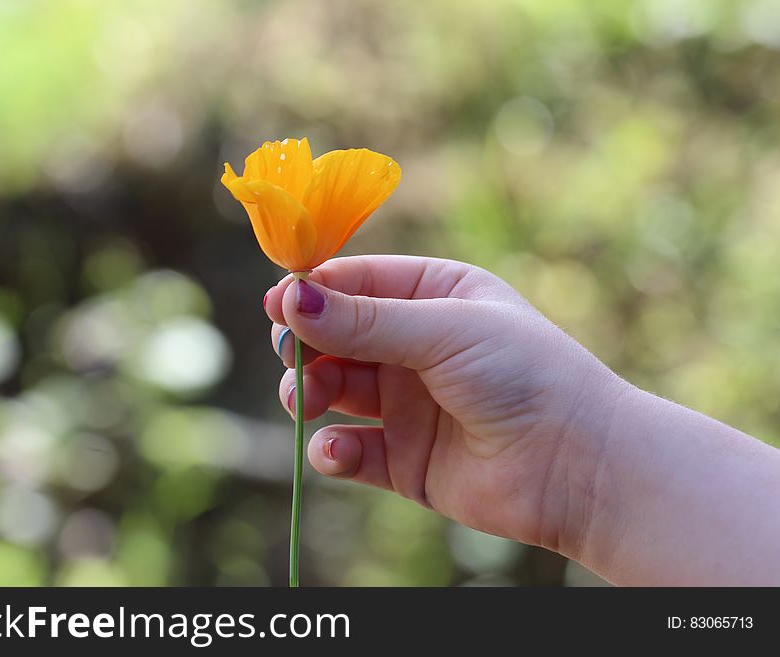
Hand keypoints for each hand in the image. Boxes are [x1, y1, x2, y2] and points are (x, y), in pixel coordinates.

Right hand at [264, 255, 624, 557]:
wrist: (578, 466)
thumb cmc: (524, 375)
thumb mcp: (445, 330)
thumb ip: (365, 320)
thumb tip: (289, 298)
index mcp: (434, 296)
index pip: (356, 282)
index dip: (312, 292)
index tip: (276, 304)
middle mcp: (417, 346)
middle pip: (335, 337)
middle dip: (306, 345)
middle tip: (291, 356)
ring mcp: (408, 404)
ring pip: (335, 390)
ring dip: (310, 393)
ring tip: (310, 401)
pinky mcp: (404, 459)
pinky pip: (350, 450)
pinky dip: (333, 450)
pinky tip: (338, 450)